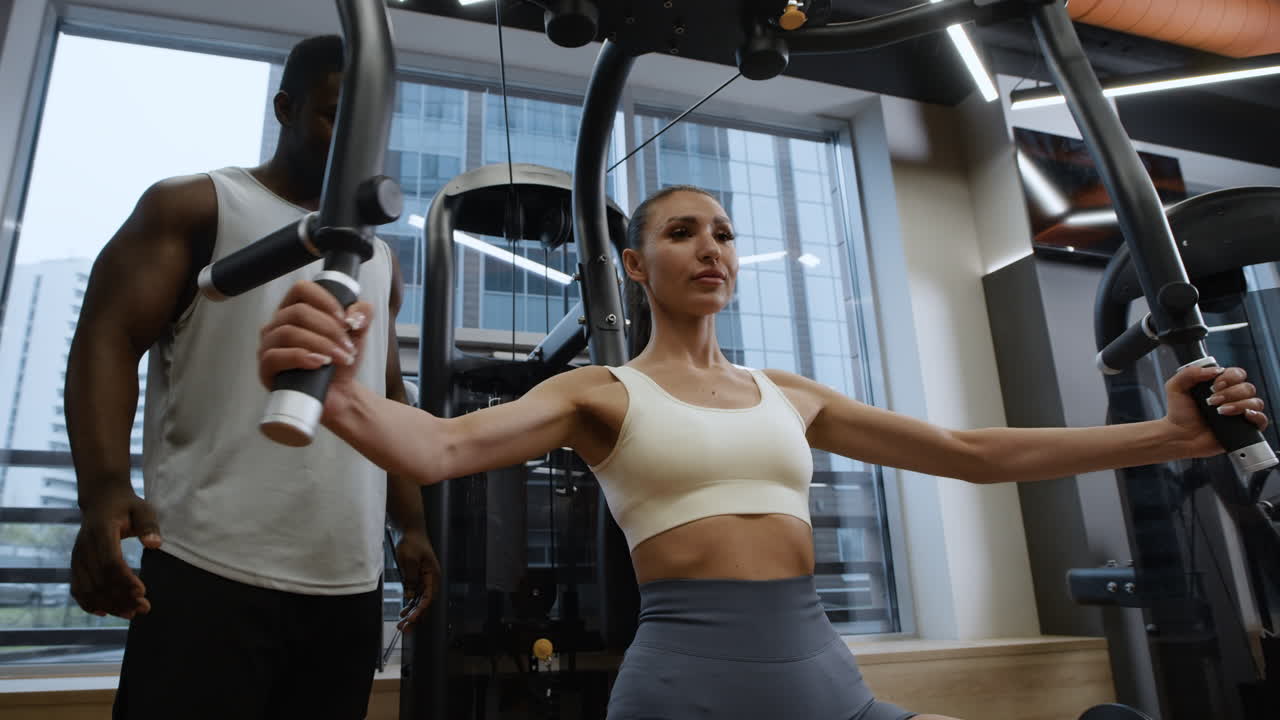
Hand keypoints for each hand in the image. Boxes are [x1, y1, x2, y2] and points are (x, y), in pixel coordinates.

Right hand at [70, 491, 162, 618]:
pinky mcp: (75, 563)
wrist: (101, 499)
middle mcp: (84, 546)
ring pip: (88, 588)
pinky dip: (88, 603)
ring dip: (108, 604)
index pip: (110, 562)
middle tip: (144, 609)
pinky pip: (77, 588)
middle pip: (99, 580)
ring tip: (131, 613)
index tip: (143, 593)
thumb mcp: (143, 509)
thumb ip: (149, 525)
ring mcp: (77, 556)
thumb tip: (155, 545)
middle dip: (121, 598)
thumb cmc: (127, 506)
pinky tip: (105, 613)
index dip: (125, 580)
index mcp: (101, 531)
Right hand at [257, 280, 373, 418]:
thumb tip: (354, 313)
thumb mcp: (358, 334)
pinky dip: (301, 357)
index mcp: (296, 310)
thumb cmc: (341, 361)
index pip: (301, 289)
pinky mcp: (266, 368)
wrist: (341, 395)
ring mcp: (269, 346)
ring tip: (340, 358)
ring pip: (288, 333)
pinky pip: (275, 356)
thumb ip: (362, 315)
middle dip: (329, 329)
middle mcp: (278, 324)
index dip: (325, 300)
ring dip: (320, 344)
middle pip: (298, 312)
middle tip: (348, 346)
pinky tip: (320, 363)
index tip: (345, 319)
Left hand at [395, 529, 439, 630]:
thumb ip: (410, 578)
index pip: (429, 596)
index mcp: (433, 575)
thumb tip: (410, 594)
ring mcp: (423, 580)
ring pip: (418, 601)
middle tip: (406, 628)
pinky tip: (403, 613)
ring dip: (411, 613)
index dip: (421, 609)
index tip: (412, 618)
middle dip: (416, 616)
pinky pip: (414, 595)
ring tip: (402, 625)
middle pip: (424, 602)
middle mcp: (430, 579)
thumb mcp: (410, 560)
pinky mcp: (416, 579)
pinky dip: (409, 604)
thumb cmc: (413, 542)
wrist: (410, 531)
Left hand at [1164, 364, 1268, 457]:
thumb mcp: (1176, 387)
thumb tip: (1215, 370)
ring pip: (1255, 401)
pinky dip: (1256, 416)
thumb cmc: (1179, 413)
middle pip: (1247, 387)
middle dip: (1230, 393)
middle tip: (1212, 401)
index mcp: (1221, 386)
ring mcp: (1240, 413)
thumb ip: (1189, 373)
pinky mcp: (1244, 428)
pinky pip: (1261, 420)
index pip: (1237, 374)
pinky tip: (1243, 415)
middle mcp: (1233, 398)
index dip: (1229, 377)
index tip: (1214, 385)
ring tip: (1220, 411)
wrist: (1179, 436)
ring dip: (1238, 404)